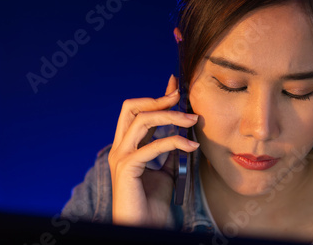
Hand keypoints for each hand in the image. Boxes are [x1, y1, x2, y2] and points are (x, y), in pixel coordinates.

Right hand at [108, 74, 198, 227]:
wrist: (144, 228)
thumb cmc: (153, 204)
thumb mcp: (166, 171)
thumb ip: (170, 151)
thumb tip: (185, 132)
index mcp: (127, 146)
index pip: (137, 111)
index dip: (157, 96)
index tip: (175, 84)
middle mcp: (120, 147)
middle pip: (132, 108)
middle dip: (158, 99)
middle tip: (181, 96)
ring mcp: (120, 157)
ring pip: (142, 121)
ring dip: (170, 116)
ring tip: (192, 119)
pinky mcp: (126, 168)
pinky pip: (152, 146)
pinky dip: (174, 142)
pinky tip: (192, 147)